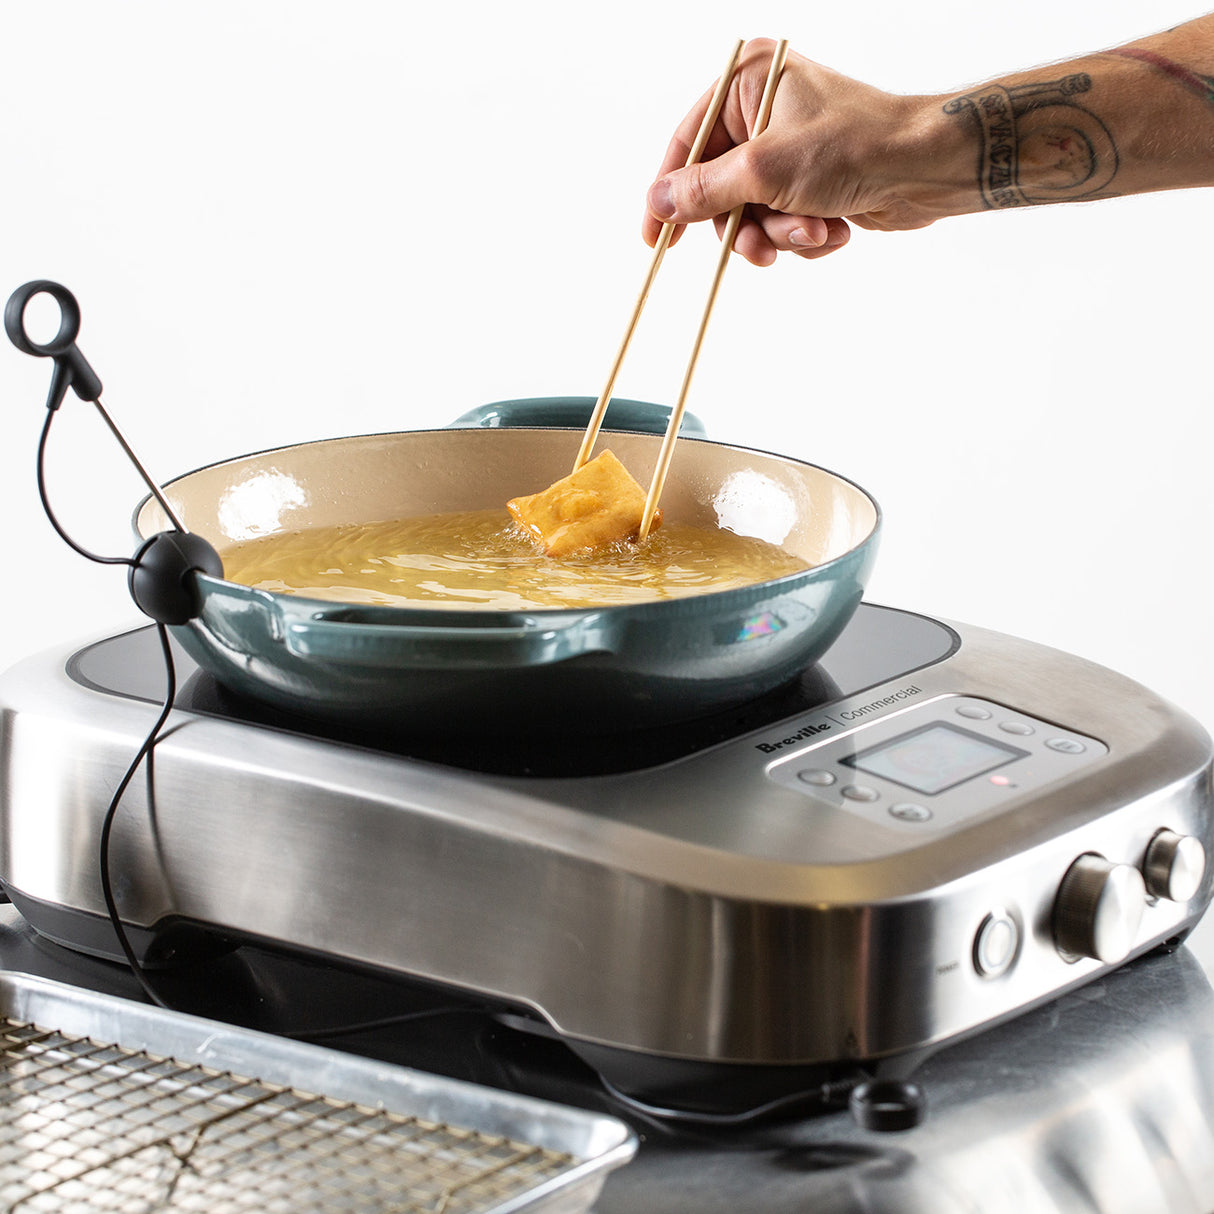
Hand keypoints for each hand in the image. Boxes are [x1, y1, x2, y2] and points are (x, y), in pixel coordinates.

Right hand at [642, 39, 951, 265]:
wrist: (926, 169)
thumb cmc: (855, 148)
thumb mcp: (765, 172)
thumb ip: (705, 190)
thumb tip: (657, 203)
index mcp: (749, 82)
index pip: (689, 142)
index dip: (670, 195)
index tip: (657, 239)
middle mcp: (765, 109)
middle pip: (720, 188)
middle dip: (748, 225)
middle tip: (763, 249)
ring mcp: (788, 147)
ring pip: (753, 213)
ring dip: (781, 234)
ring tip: (813, 231)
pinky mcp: (811, 179)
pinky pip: (782, 221)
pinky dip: (804, 234)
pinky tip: (833, 229)